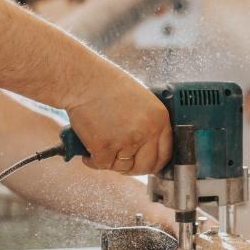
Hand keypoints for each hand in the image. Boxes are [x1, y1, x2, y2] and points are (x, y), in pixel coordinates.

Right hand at [64, 58, 171, 174]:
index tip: (147, 165)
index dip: (155, 163)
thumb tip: (145, 148)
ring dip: (111, 161)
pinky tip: (89, 149)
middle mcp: (147, 131)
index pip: (165, 153)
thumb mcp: (140, 102)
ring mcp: (127, 141)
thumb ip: (147, 124)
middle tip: (122, 162)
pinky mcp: (106, 148)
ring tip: (103, 146)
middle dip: (133, 169)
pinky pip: (102, 165)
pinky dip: (93, 160)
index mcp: (159, 119)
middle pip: (146, 167)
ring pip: (123, 167)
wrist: (84, 81)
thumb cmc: (106, 86)